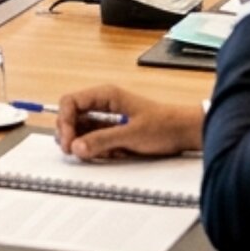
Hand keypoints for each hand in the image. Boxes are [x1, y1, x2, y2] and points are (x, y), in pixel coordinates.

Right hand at [55, 85, 202, 160]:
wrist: (185, 133)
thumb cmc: (164, 126)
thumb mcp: (132, 134)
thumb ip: (103, 140)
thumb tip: (76, 147)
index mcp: (106, 95)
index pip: (70, 102)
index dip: (64, 122)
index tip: (68, 142)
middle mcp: (103, 104)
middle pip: (72, 116)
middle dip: (70, 134)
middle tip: (73, 152)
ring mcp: (107, 119)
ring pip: (81, 130)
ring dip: (82, 143)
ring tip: (91, 154)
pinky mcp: (112, 132)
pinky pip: (93, 140)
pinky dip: (94, 149)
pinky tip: (106, 155)